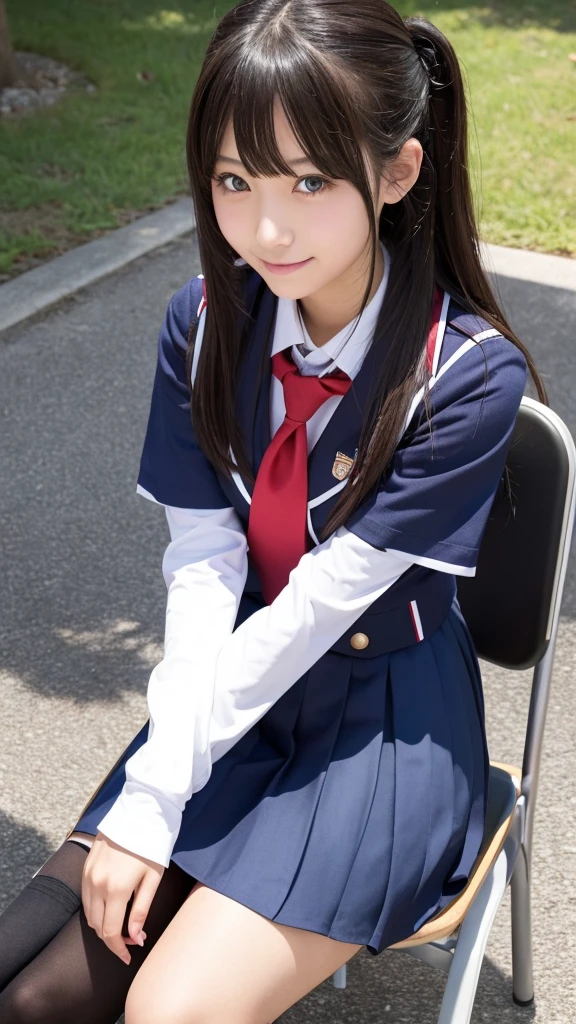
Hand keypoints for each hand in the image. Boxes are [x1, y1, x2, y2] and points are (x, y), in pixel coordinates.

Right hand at [82, 831, 164, 963]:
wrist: (140, 811)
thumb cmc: (152, 845)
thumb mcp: (153, 880)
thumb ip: (141, 911)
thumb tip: (135, 938)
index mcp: (116, 890)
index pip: (110, 932)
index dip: (118, 949)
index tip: (127, 957)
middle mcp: (96, 884)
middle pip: (96, 926)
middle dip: (111, 939)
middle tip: (130, 940)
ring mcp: (88, 874)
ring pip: (88, 913)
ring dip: (102, 924)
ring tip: (121, 925)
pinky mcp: (85, 866)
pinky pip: (85, 897)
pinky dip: (94, 908)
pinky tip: (110, 907)